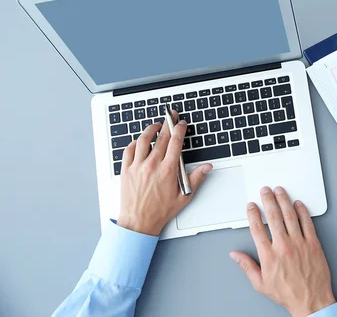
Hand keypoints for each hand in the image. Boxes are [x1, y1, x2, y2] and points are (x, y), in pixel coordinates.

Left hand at [117, 111, 212, 235]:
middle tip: (170, 116)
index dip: (179, 129)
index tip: (181, 123)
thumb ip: (196, 178)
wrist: (138, 222)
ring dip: (150, 130)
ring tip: (156, 125)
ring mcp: (137, 166)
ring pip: (143, 140)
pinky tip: (139, 141)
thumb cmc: (160, 211)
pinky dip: (134, 142)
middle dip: (168, 124)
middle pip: (161, 138)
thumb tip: (207, 167)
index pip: (175, 142)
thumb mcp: (184, 196)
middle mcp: (152, 165)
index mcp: (168, 170)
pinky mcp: (126, 170)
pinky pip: (129, 150)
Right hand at [230, 187, 335, 316]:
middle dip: (268, 200)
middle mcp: (283, 246)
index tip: (251, 206)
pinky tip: (298, 204)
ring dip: (284, 200)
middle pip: (273, 216)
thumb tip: (235, 255)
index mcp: (269, 255)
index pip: (257, 228)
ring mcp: (299, 243)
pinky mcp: (313, 243)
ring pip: (290, 215)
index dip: (253, 214)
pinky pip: (307, 222)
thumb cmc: (288, 293)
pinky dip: (302, 211)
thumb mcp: (261, 283)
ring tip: (280, 191)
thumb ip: (247, 266)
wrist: (311, 300)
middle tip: (265, 191)